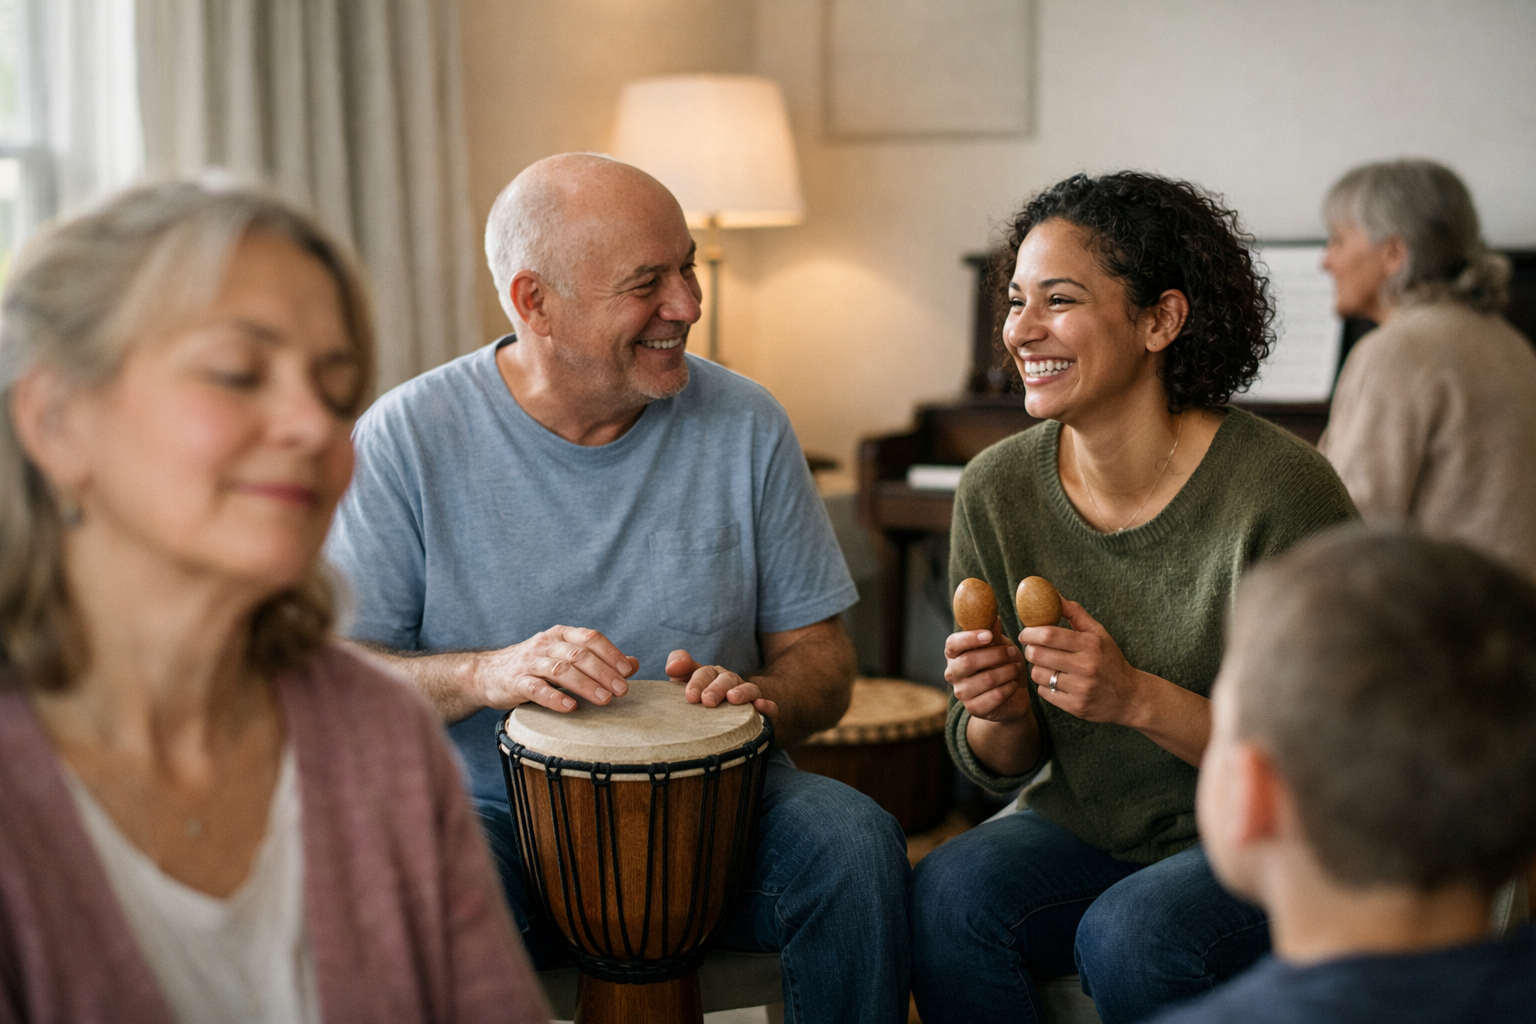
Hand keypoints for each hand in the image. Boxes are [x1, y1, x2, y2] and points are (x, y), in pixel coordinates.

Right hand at [475, 625, 638, 712]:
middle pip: (578, 654)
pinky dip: (554, 697)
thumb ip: (598, 659)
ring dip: (585, 685)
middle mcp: (546, 644)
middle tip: (621, 690)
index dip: (611, 653)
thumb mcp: (566, 657)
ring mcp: (529, 662)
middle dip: (603, 672)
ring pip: (560, 670)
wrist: (488, 673)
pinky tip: (569, 707)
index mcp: (561, 635)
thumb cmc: (536, 666)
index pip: (590, 638)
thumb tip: (634, 664)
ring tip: (605, 699)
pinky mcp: (515, 682)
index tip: (628, 671)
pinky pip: (536, 689)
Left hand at [668, 650, 778, 718]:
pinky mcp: (762, 713)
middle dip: (716, 688)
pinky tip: (761, 706)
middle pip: (725, 679)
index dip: (697, 681)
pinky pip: (769, 708)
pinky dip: (767, 706)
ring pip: (748, 689)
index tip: (690, 696)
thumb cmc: (700, 701)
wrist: (726, 720)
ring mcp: (747, 696)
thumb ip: (679, 668)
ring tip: (733, 698)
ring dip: (742, 692)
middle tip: (707, 701)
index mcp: (710, 676)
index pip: (703, 672)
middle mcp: (730, 683)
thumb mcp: (686, 684)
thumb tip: (672, 666)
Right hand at [944, 615, 1031, 722]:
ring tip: (1017, 668)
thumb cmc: (1003, 665)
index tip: (988, 635)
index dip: (969, 638)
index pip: (953, 644)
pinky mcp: (974, 709)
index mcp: (954, 654)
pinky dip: (1008, 688)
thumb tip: (992, 614)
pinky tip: (1014, 684)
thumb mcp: (1000, 646)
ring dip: (1006, 672)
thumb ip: (994, 633)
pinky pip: (994, 696)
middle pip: (969, 662)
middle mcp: (953, 673)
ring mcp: (962, 693)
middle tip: (1011, 653)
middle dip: (995, 655)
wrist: (1012, 696)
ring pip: (985, 680)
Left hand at [1020, 599, 1146, 724]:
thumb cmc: (1110, 660)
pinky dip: (1044, 686)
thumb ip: (1075, 613)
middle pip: (1038, 654)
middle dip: (1030, 649)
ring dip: (1037, 668)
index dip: (1030, 632)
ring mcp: (1081, 688)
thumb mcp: (1099, 633)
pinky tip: (1055, 681)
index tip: (1025, 633)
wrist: (1130, 697)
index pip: (1049, 634)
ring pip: (1038, 674)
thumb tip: (1053, 594)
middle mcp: (1086, 666)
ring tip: (1047, 665)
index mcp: (1090, 644)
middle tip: (1033, 648)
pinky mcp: (1075, 706)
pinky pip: (1044, 692)